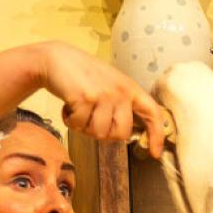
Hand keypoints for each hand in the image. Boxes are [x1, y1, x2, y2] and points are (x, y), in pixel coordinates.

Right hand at [40, 42, 169, 159]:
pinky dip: (70, 121)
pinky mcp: (85, 99)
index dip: (156, 134)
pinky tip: (68, 106)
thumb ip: (121, 104)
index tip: (154, 153)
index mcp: (130, 88)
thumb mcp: (110, 85)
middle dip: (104, 134)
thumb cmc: (82, 75)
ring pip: (99, 133)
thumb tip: (126, 132)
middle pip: (121, 133)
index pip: (152, 112)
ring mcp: (103, 95)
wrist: (56, 58)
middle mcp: (120, 91)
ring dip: (84, 127)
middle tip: (92, 120)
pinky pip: (79, 126)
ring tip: (79, 109)